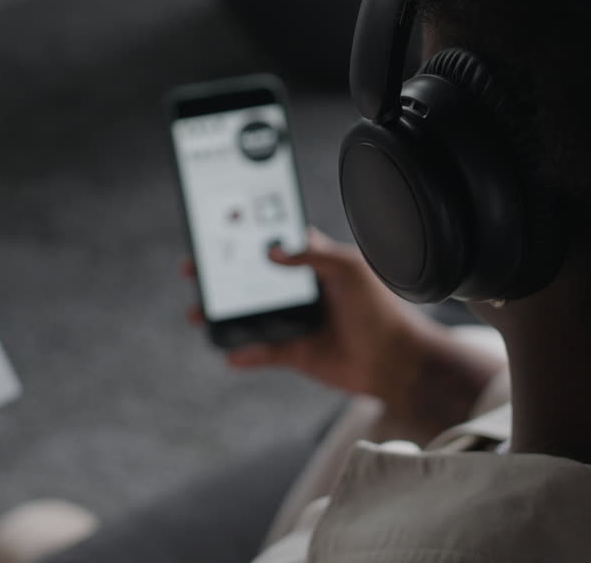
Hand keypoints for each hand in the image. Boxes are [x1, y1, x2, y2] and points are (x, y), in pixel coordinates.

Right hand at [184, 229, 427, 397]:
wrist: (397, 361)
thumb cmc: (381, 309)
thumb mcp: (349, 269)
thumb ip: (313, 254)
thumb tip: (271, 249)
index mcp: (312, 262)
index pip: (272, 242)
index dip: (245, 235)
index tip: (215, 229)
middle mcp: (299, 289)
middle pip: (250, 277)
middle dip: (221, 274)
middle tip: (193, 269)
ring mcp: (294, 320)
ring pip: (249, 315)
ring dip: (223, 314)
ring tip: (198, 313)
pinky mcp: (295, 351)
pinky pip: (262, 352)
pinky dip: (245, 354)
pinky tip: (230, 354)